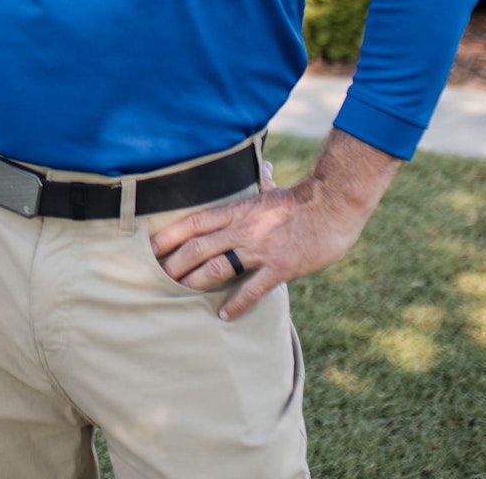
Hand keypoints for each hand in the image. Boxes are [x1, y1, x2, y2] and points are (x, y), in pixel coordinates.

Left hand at [148, 129, 400, 321]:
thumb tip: (262, 170)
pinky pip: (253, 288)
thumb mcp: (271, 191)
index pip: (193, 222)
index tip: (150, 249)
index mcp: (237, 210)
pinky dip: (237, 304)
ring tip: (177, 294)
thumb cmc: (303, 200)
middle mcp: (243, 229)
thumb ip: (259, 186)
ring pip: (217, 267)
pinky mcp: (281, 266)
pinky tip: (225, 316)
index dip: (168, 236)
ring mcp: (261, 248)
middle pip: (197, 247)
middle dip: (173, 264)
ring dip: (194, 281)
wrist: (335, 204)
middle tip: (155, 278)